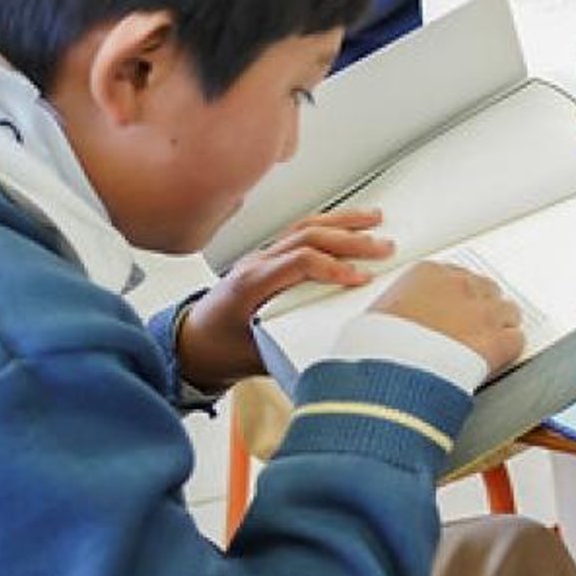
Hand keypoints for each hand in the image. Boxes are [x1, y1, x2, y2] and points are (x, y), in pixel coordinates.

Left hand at [177, 209, 392, 393]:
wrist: (192, 345)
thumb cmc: (219, 350)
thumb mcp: (258, 356)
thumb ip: (293, 345)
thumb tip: (335, 341)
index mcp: (250, 284)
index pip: (299, 261)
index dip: (335, 267)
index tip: (362, 278)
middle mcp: (255, 263)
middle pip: (307, 237)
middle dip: (350, 240)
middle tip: (383, 248)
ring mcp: (261, 257)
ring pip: (304, 227)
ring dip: (342, 222)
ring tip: (374, 219)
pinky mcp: (268, 258)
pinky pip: (299, 232)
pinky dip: (328, 225)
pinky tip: (348, 223)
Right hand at [370, 261, 525, 380]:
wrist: (393, 370)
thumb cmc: (378, 346)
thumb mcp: (377, 315)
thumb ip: (396, 309)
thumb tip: (391, 320)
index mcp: (429, 273)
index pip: (456, 276)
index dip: (458, 297)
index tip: (454, 309)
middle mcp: (461, 286)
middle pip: (486, 289)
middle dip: (481, 308)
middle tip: (471, 327)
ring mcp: (483, 311)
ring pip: (508, 311)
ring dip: (499, 326)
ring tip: (486, 343)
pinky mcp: (499, 340)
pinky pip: (516, 339)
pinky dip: (509, 349)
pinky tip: (497, 358)